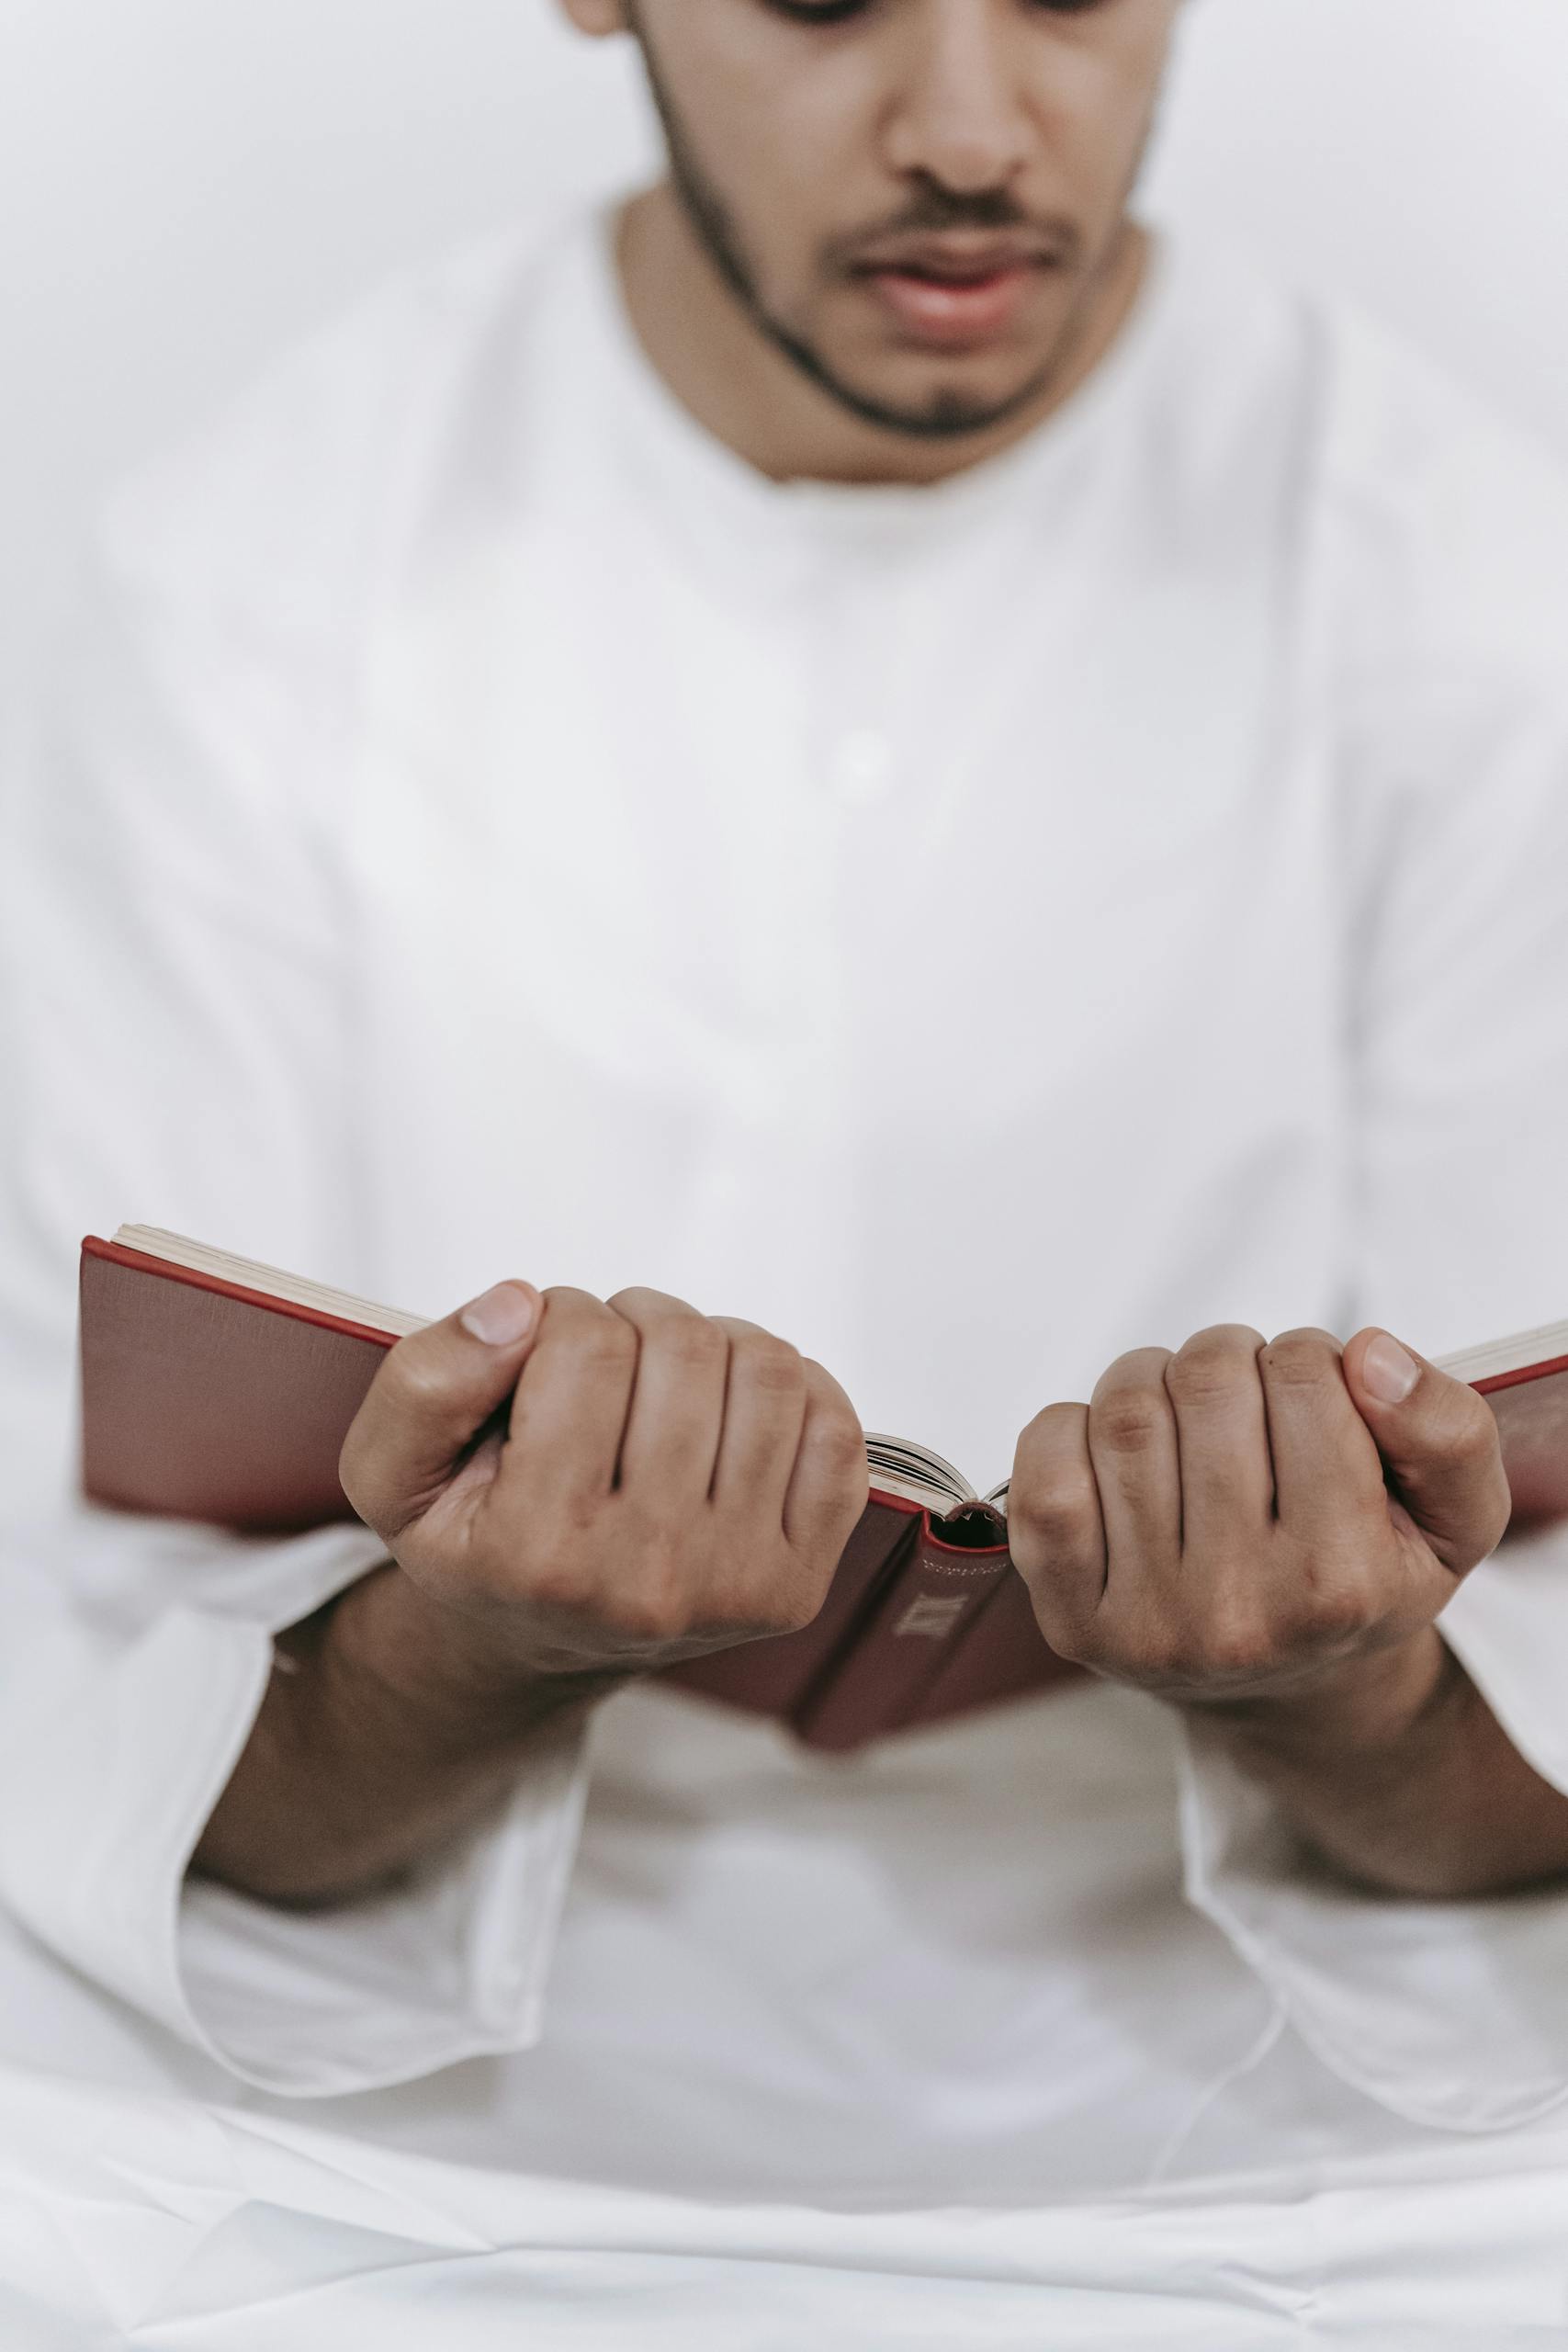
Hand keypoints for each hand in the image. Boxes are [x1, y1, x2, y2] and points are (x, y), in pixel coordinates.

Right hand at [338, 1279, 869, 1688]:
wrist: (537, 1644)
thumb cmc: (474, 1541)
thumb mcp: (390, 1472)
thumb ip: (425, 1377)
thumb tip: (520, 1305)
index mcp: (538, 1551)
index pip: (586, 1346)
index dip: (559, 1315)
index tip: (539, 1348)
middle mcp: (646, 1577)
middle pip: (683, 1349)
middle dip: (636, 1320)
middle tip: (603, 1357)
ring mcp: (735, 1584)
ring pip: (766, 1370)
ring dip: (713, 1343)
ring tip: (664, 1375)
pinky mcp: (796, 1582)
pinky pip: (835, 1430)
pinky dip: (790, 1390)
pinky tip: (728, 1409)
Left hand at [1006, 1324, 1511, 1727]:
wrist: (1287, 1686)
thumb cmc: (1363, 1576)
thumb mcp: (1454, 1518)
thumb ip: (1448, 1430)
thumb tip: (1368, 1356)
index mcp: (1342, 1583)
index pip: (1302, 1374)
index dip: (1306, 1357)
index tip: (1312, 1398)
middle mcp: (1239, 1612)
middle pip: (1205, 1381)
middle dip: (1226, 1360)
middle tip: (1244, 1401)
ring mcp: (1146, 1619)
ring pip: (1125, 1411)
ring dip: (1152, 1384)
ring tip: (1187, 1423)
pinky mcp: (1071, 1618)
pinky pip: (1044, 1466)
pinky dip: (1072, 1428)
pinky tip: (1118, 1458)